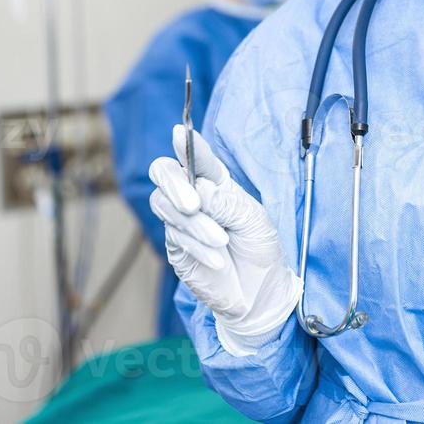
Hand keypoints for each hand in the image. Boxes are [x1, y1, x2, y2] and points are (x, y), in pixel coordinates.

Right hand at [149, 125, 300, 353]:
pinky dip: (196, 247)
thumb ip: (226, 203)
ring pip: (165, 207)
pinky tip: (218, 260)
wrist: (259, 291)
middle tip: (193, 205)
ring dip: (194, 225)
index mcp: (215, 180)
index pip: (196, 157)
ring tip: (221, 241)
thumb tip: (198, 188)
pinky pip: (174, 238)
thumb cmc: (259, 246)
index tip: (179, 133)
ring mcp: (180, 221)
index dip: (186, 145)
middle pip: (164, 174)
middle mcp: (193, 194)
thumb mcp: (253, 219)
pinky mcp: (175, 247)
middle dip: (175, 185)